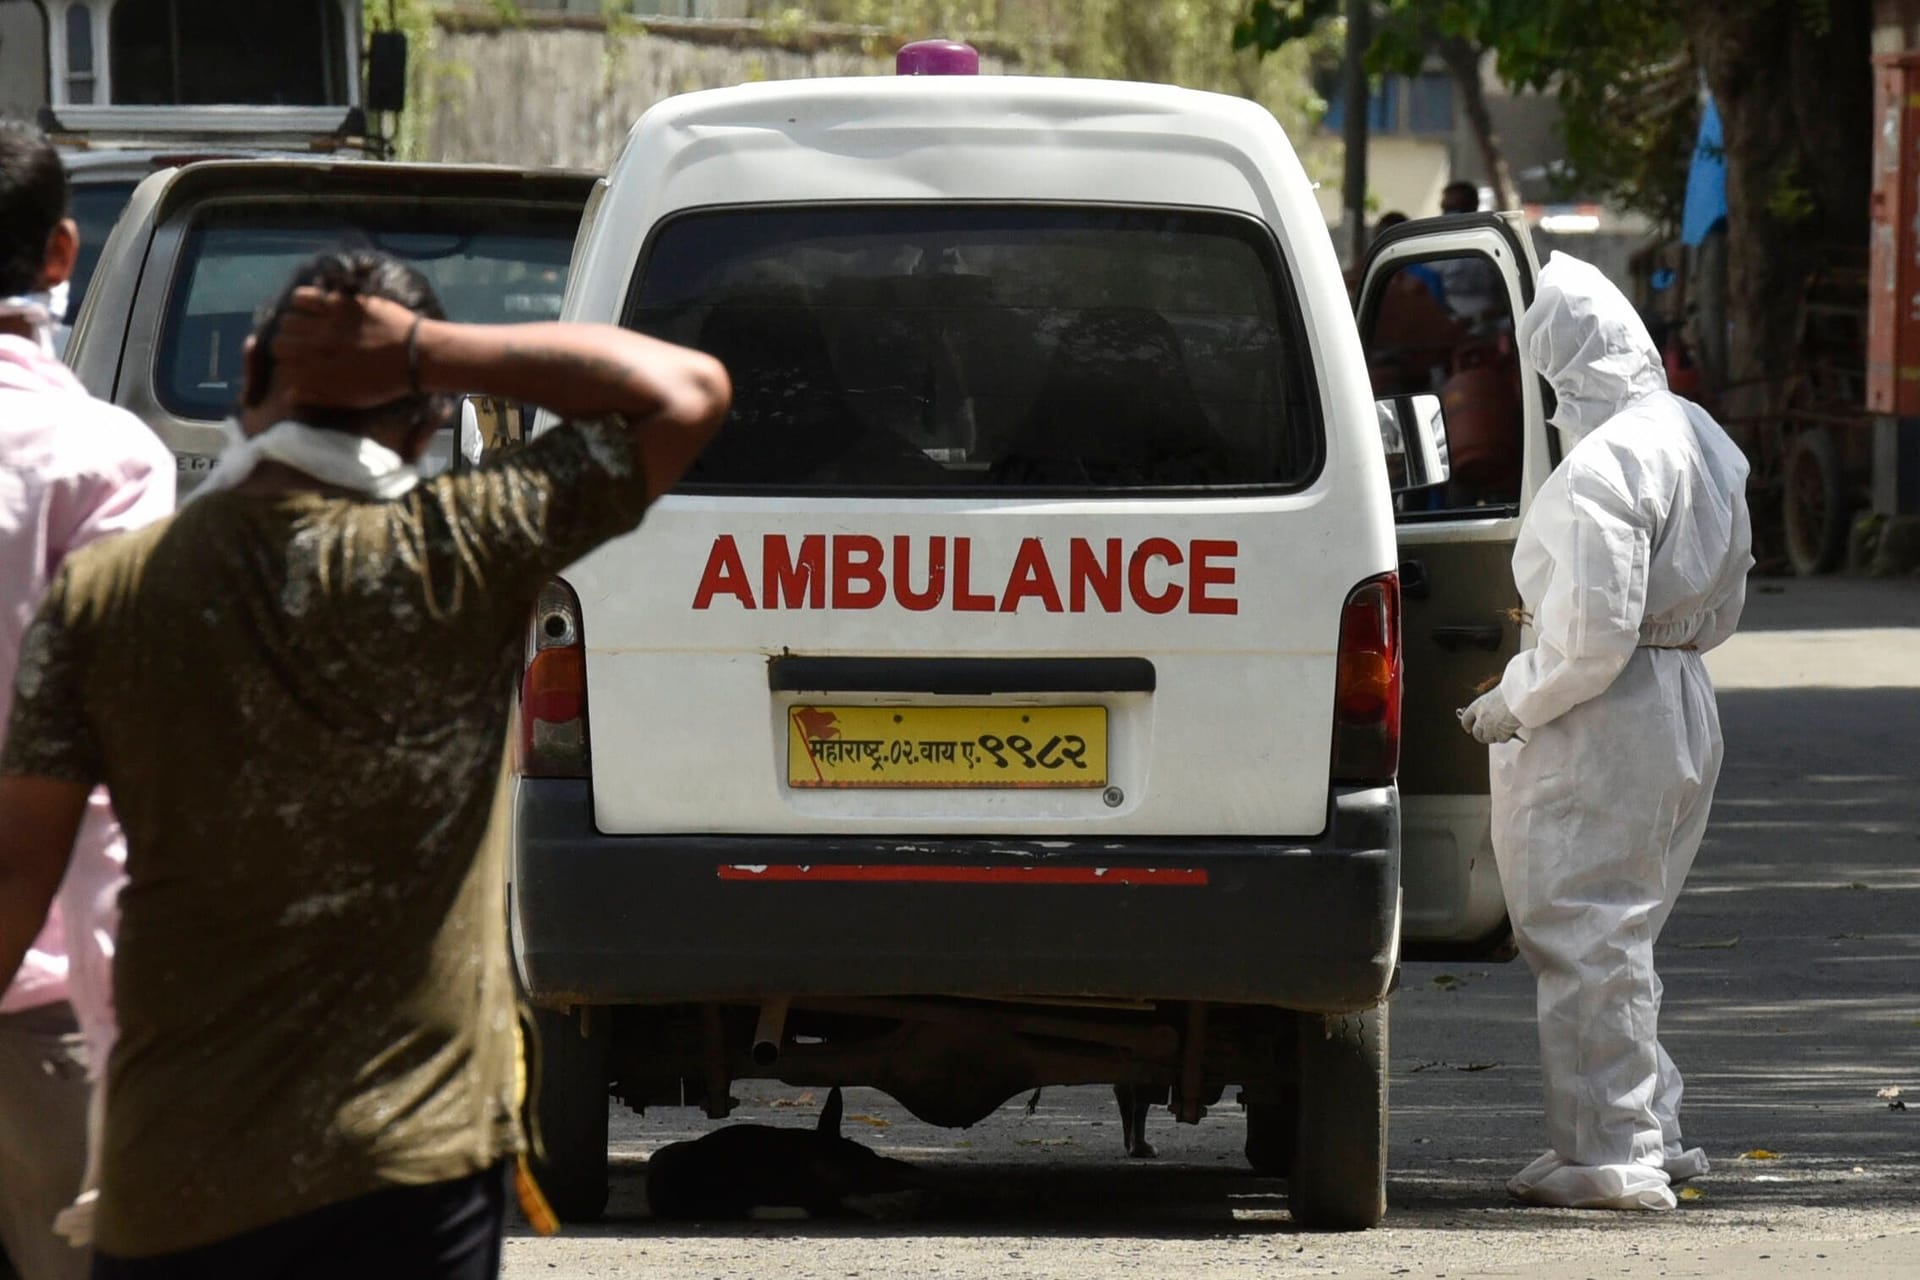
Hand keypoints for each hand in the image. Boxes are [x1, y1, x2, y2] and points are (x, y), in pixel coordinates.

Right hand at [269, 287, 422, 408]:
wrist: (416, 355)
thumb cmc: (386, 382)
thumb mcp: (352, 398)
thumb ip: (319, 396)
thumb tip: (289, 394)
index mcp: (319, 374)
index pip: (282, 367)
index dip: (287, 365)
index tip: (296, 363)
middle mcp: (317, 350)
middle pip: (279, 343)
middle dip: (286, 345)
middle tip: (299, 343)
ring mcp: (327, 325)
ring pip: (288, 320)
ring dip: (294, 323)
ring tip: (307, 324)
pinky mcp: (339, 304)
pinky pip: (305, 297)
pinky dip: (302, 299)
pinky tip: (314, 305)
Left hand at [1458, 687, 1521, 744]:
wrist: (1521, 695)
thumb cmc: (1511, 691)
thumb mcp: (1495, 694)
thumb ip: (1490, 704)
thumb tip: (1492, 709)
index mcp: (1478, 705)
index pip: (1465, 719)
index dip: (1467, 725)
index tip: (1469, 729)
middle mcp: (1481, 716)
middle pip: (1476, 733)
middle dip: (1482, 736)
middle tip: (1488, 735)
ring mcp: (1490, 726)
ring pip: (1488, 738)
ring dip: (1494, 737)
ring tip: (1501, 733)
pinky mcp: (1501, 732)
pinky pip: (1501, 739)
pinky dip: (1505, 737)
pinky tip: (1510, 732)